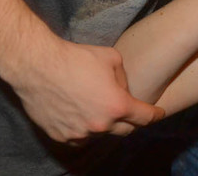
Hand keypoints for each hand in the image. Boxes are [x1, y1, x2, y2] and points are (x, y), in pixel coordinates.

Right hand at [7, 38, 164, 141]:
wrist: (38, 66)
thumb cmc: (76, 58)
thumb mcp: (112, 58)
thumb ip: (124, 78)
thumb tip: (123, 90)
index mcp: (117, 106)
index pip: (144, 117)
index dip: (155, 115)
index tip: (159, 114)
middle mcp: (100, 125)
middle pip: (125, 131)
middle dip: (132, 122)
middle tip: (132, 112)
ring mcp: (79, 134)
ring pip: (101, 135)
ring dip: (106, 125)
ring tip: (99, 107)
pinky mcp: (61, 136)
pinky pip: (80, 139)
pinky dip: (86, 131)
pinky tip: (84, 116)